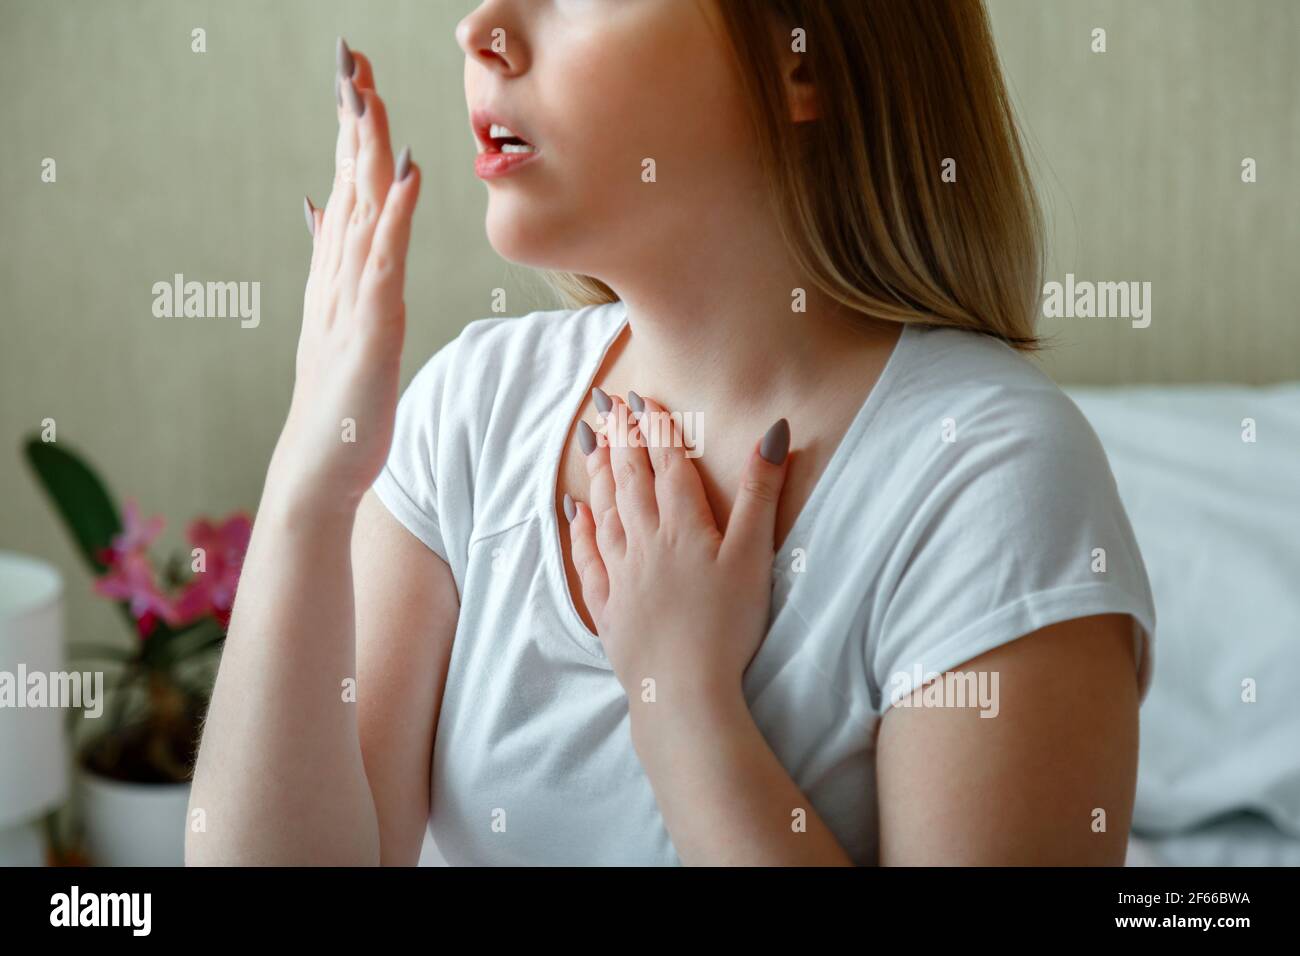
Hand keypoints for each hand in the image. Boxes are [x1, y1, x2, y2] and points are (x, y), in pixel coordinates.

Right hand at [267, 41, 421, 516]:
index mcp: (340, 273)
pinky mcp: (371, 331)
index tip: (356, 74)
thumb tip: (324, 208)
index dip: (354, 131)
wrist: (320, 463)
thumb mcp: (341, 320)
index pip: (351, 188)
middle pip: (353, 184)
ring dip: (369, 150)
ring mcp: (353, 301)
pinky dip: (397, 219)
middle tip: (351, 55)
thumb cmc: (339, 396)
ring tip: (370, 92)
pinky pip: (385, 266)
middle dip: (354, 119)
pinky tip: (409, 178)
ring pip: (364, 211)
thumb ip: (337, 264)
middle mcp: (340, 276)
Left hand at [565, 393, 790, 709]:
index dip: (656, 428)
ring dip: (599, 474)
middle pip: (630, 481)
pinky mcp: (609, 608)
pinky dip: (580, 530)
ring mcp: (621, 575)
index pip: (667, 465)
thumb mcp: (754, 555)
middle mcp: (645, 542)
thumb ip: (760, 492)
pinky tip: (576, 511)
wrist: (684, 690)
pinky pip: (588, 558)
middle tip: (608, 407)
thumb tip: (773, 431)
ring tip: (592, 443)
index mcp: (683, 527)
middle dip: (621, 439)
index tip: (643, 398)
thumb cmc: (727, 626)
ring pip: (606, 511)